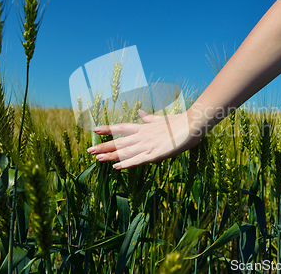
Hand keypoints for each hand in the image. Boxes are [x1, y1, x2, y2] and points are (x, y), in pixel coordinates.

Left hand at [87, 109, 201, 168]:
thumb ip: (149, 119)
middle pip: (120, 142)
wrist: (191, 124)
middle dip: (104, 146)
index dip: (108, 129)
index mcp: (144, 128)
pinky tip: (116, 167)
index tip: (95, 130)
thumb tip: (140, 112)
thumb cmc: (179, 122)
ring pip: (125, 151)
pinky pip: (138, 160)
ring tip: (97, 158)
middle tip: (89, 151)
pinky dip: (127, 163)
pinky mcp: (155, 153)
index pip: (122, 128)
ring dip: (111, 155)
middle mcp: (142, 136)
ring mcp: (148, 145)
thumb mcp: (161, 119)